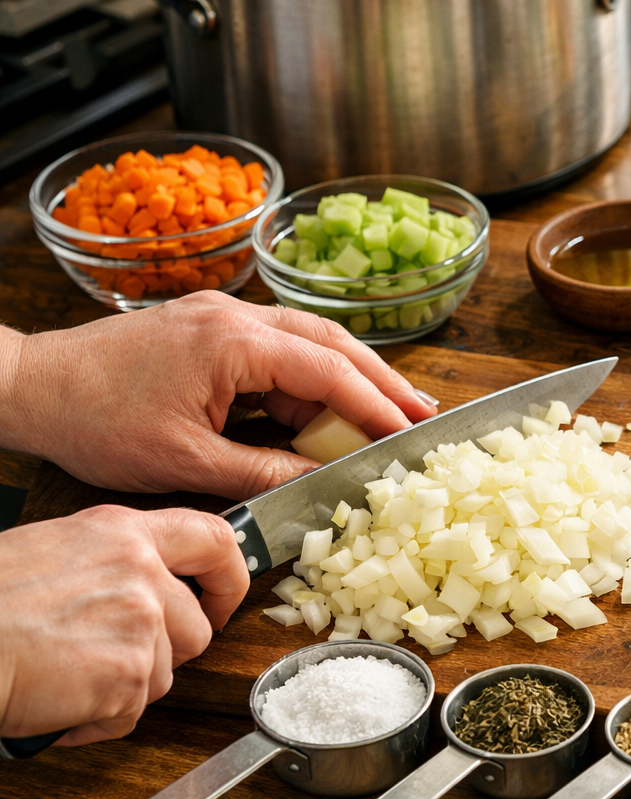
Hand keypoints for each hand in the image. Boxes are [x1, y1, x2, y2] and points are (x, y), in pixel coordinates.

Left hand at [0, 292, 435, 499]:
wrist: (31, 386)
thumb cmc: (94, 420)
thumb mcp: (183, 459)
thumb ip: (261, 468)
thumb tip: (319, 482)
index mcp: (233, 342)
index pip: (327, 370)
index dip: (376, 404)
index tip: (410, 433)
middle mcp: (236, 317)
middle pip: (333, 343)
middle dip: (383, 381)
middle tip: (424, 414)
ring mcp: (223, 318)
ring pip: (309, 343)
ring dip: (351, 378)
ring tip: (391, 412)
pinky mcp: (211, 330)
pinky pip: (278, 351)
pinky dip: (310, 381)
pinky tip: (328, 409)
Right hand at [0, 506, 247, 744]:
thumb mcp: (52, 551)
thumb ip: (110, 564)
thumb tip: (143, 588)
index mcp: (122, 532)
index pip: (214, 539)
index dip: (229, 578)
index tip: (221, 602)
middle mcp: (141, 571)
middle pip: (194, 629)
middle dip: (158, 656)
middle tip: (104, 661)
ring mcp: (140, 622)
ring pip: (163, 677)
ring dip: (120, 690)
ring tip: (63, 678)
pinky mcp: (128, 674)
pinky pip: (128, 714)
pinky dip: (93, 722)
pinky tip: (53, 703)